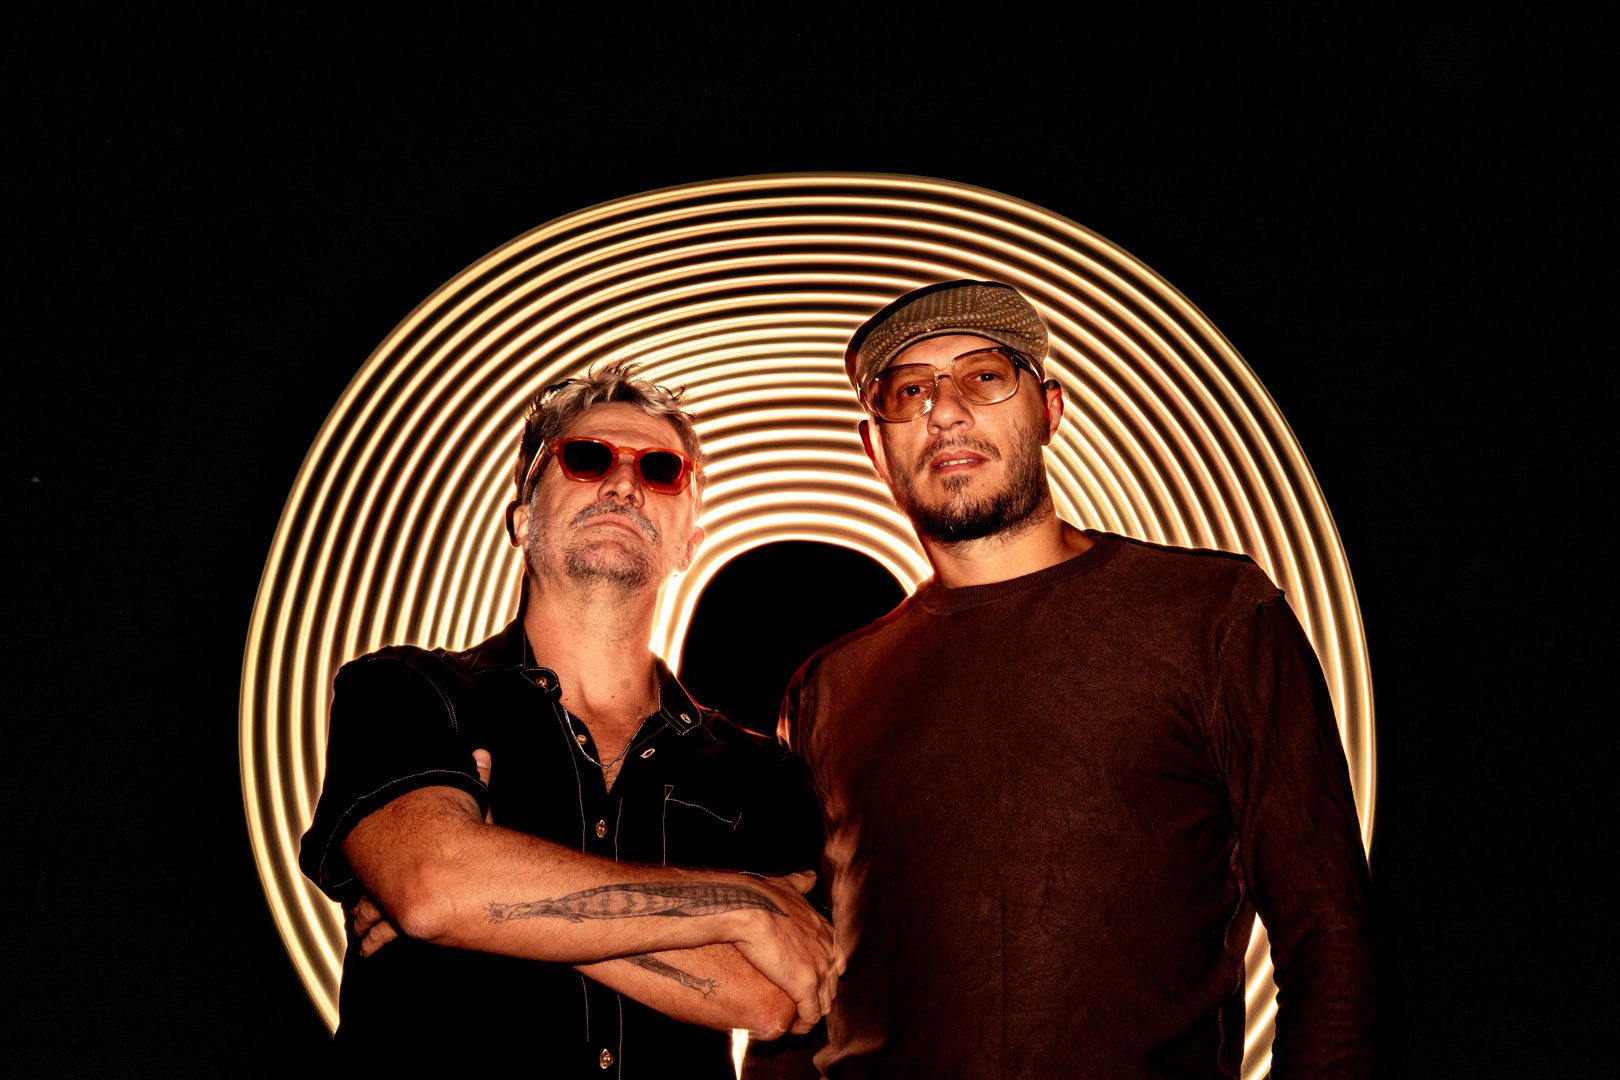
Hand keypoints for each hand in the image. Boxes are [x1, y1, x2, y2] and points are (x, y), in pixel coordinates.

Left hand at [345, 748, 494, 957]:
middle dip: (360, 889)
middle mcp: (387, 870)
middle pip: (366, 879)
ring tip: (354, 924)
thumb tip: (481, 755)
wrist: (455, 879)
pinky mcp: (398, 926)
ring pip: (365, 910)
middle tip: (353, 896)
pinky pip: (379, 937)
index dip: (367, 851)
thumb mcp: (475, 803)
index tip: (360, 851)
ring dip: (360, 917)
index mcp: (399, 839)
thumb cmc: (464, 842)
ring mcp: (389, 899)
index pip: (374, 844)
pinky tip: (367, 950)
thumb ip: (476, 778)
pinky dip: (371, 943)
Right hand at [729, 870, 843, 1034]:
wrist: (747, 907)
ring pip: (825, 1001)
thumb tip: (810, 877)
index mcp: (824, 929)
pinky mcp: (806, 986)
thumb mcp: (787, 885)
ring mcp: (820, 968)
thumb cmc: (761, 895)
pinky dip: (805, 1024)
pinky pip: (812, 1014)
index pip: (836, 959)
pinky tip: (795, 1027)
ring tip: (799, 1018)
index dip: (824, 971)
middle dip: (820, 994)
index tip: (808, 978)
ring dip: (813, 1011)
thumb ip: (800, 883)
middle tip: (803, 1003)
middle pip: (833, 982)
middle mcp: (828, 949)